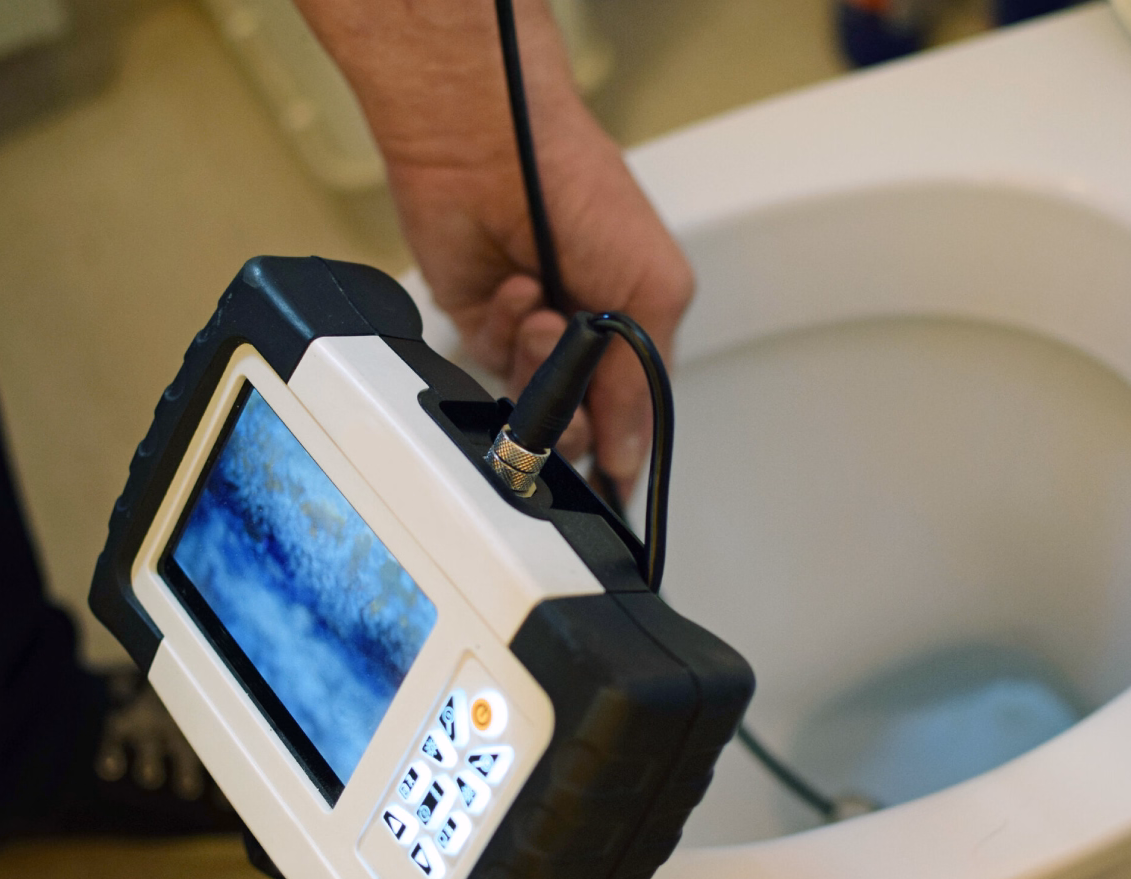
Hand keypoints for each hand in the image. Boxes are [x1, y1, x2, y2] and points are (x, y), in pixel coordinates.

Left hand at [293, 0, 691, 496]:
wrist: (490, 146)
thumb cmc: (581, 190)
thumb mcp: (651, 288)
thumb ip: (642, 380)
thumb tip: (629, 452)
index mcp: (634, 324)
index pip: (630, 412)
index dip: (617, 448)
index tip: (609, 480)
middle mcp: (583, 333)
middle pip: (577, 419)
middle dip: (572, 411)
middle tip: (569, 387)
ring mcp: (529, 329)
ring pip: (528, 399)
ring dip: (536, 361)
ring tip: (543, 314)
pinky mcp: (479, 320)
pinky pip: (486, 362)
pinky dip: (500, 329)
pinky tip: (513, 289)